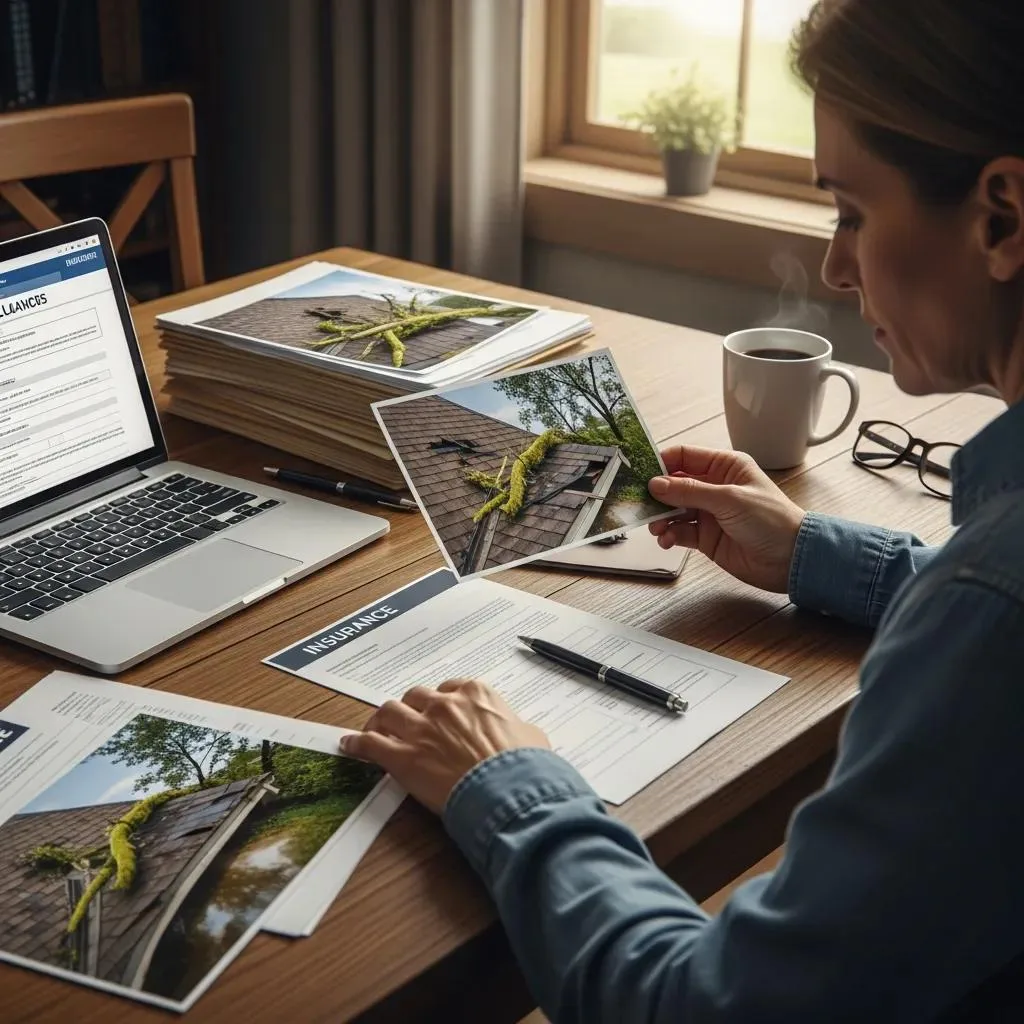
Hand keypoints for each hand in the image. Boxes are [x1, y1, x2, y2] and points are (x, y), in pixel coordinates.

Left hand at [340, 679, 550, 814]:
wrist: (509, 792)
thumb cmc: (525, 767)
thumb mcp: (532, 737)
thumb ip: (518, 727)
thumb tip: (522, 734)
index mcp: (476, 694)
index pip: (450, 688)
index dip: (442, 702)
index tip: (439, 711)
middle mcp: (445, 705)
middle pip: (416, 697)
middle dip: (412, 709)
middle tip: (408, 722)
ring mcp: (420, 729)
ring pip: (389, 712)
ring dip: (382, 720)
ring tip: (376, 729)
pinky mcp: (403, 757)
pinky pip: (371, 744)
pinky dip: (357, 744)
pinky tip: (349, 746)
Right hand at [648, 445, 805, 592]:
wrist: (790, 559)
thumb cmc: (773, 521)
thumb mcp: (729, 499)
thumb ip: (689, 491)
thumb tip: (656, 484)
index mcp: (725, 467)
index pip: (685, 456)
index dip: (662, 463)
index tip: (641, 473)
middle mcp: (715, 487)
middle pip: (674, 484)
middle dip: (657, 494)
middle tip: (641, 503)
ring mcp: (710, 512)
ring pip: (674, 509)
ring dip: (661, 517)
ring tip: (656, 527)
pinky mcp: (707, 537)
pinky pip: (680, 531)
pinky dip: (669, 535)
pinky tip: (667, 540)